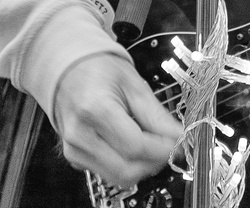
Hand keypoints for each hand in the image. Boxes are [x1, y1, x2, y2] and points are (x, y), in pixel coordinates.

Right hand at [52, 53, 182, 187]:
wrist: (70, 73)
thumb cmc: (102, 72)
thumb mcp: (134, 85)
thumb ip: (157, 115)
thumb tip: (179, 136)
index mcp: (95, 110)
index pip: (135, 146)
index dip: (163, 149)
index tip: (179, 142)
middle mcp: (80, 135)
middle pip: (127, 169)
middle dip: (155, 162)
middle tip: (169, 146)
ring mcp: (74, 150)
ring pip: (118, 177)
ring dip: (142, 166)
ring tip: (152, 144)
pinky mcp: (75, 158)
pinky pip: (108, 172)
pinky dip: (127, 163)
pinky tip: (132, 144)